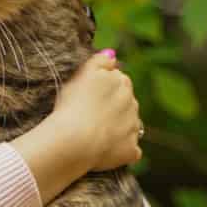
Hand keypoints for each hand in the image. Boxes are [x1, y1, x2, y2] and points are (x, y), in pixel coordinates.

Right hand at [51, 50, 142, 172]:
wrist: (74, 140)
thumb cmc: (73, 104)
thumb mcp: (82, 74)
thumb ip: (99, 61)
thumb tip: (112, 55)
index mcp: (122, 82)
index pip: (118, 80)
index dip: (103, 89)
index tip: (88, 97)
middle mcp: (133, 103)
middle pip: (125, 102)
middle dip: (113, 107)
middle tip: (90, 115)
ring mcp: (133, 128)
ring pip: (128, 126)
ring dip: (117, 128)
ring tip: (94, 133)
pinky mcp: (131, 150)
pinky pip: (129, 150)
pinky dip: (120, 151)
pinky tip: (103, 151)